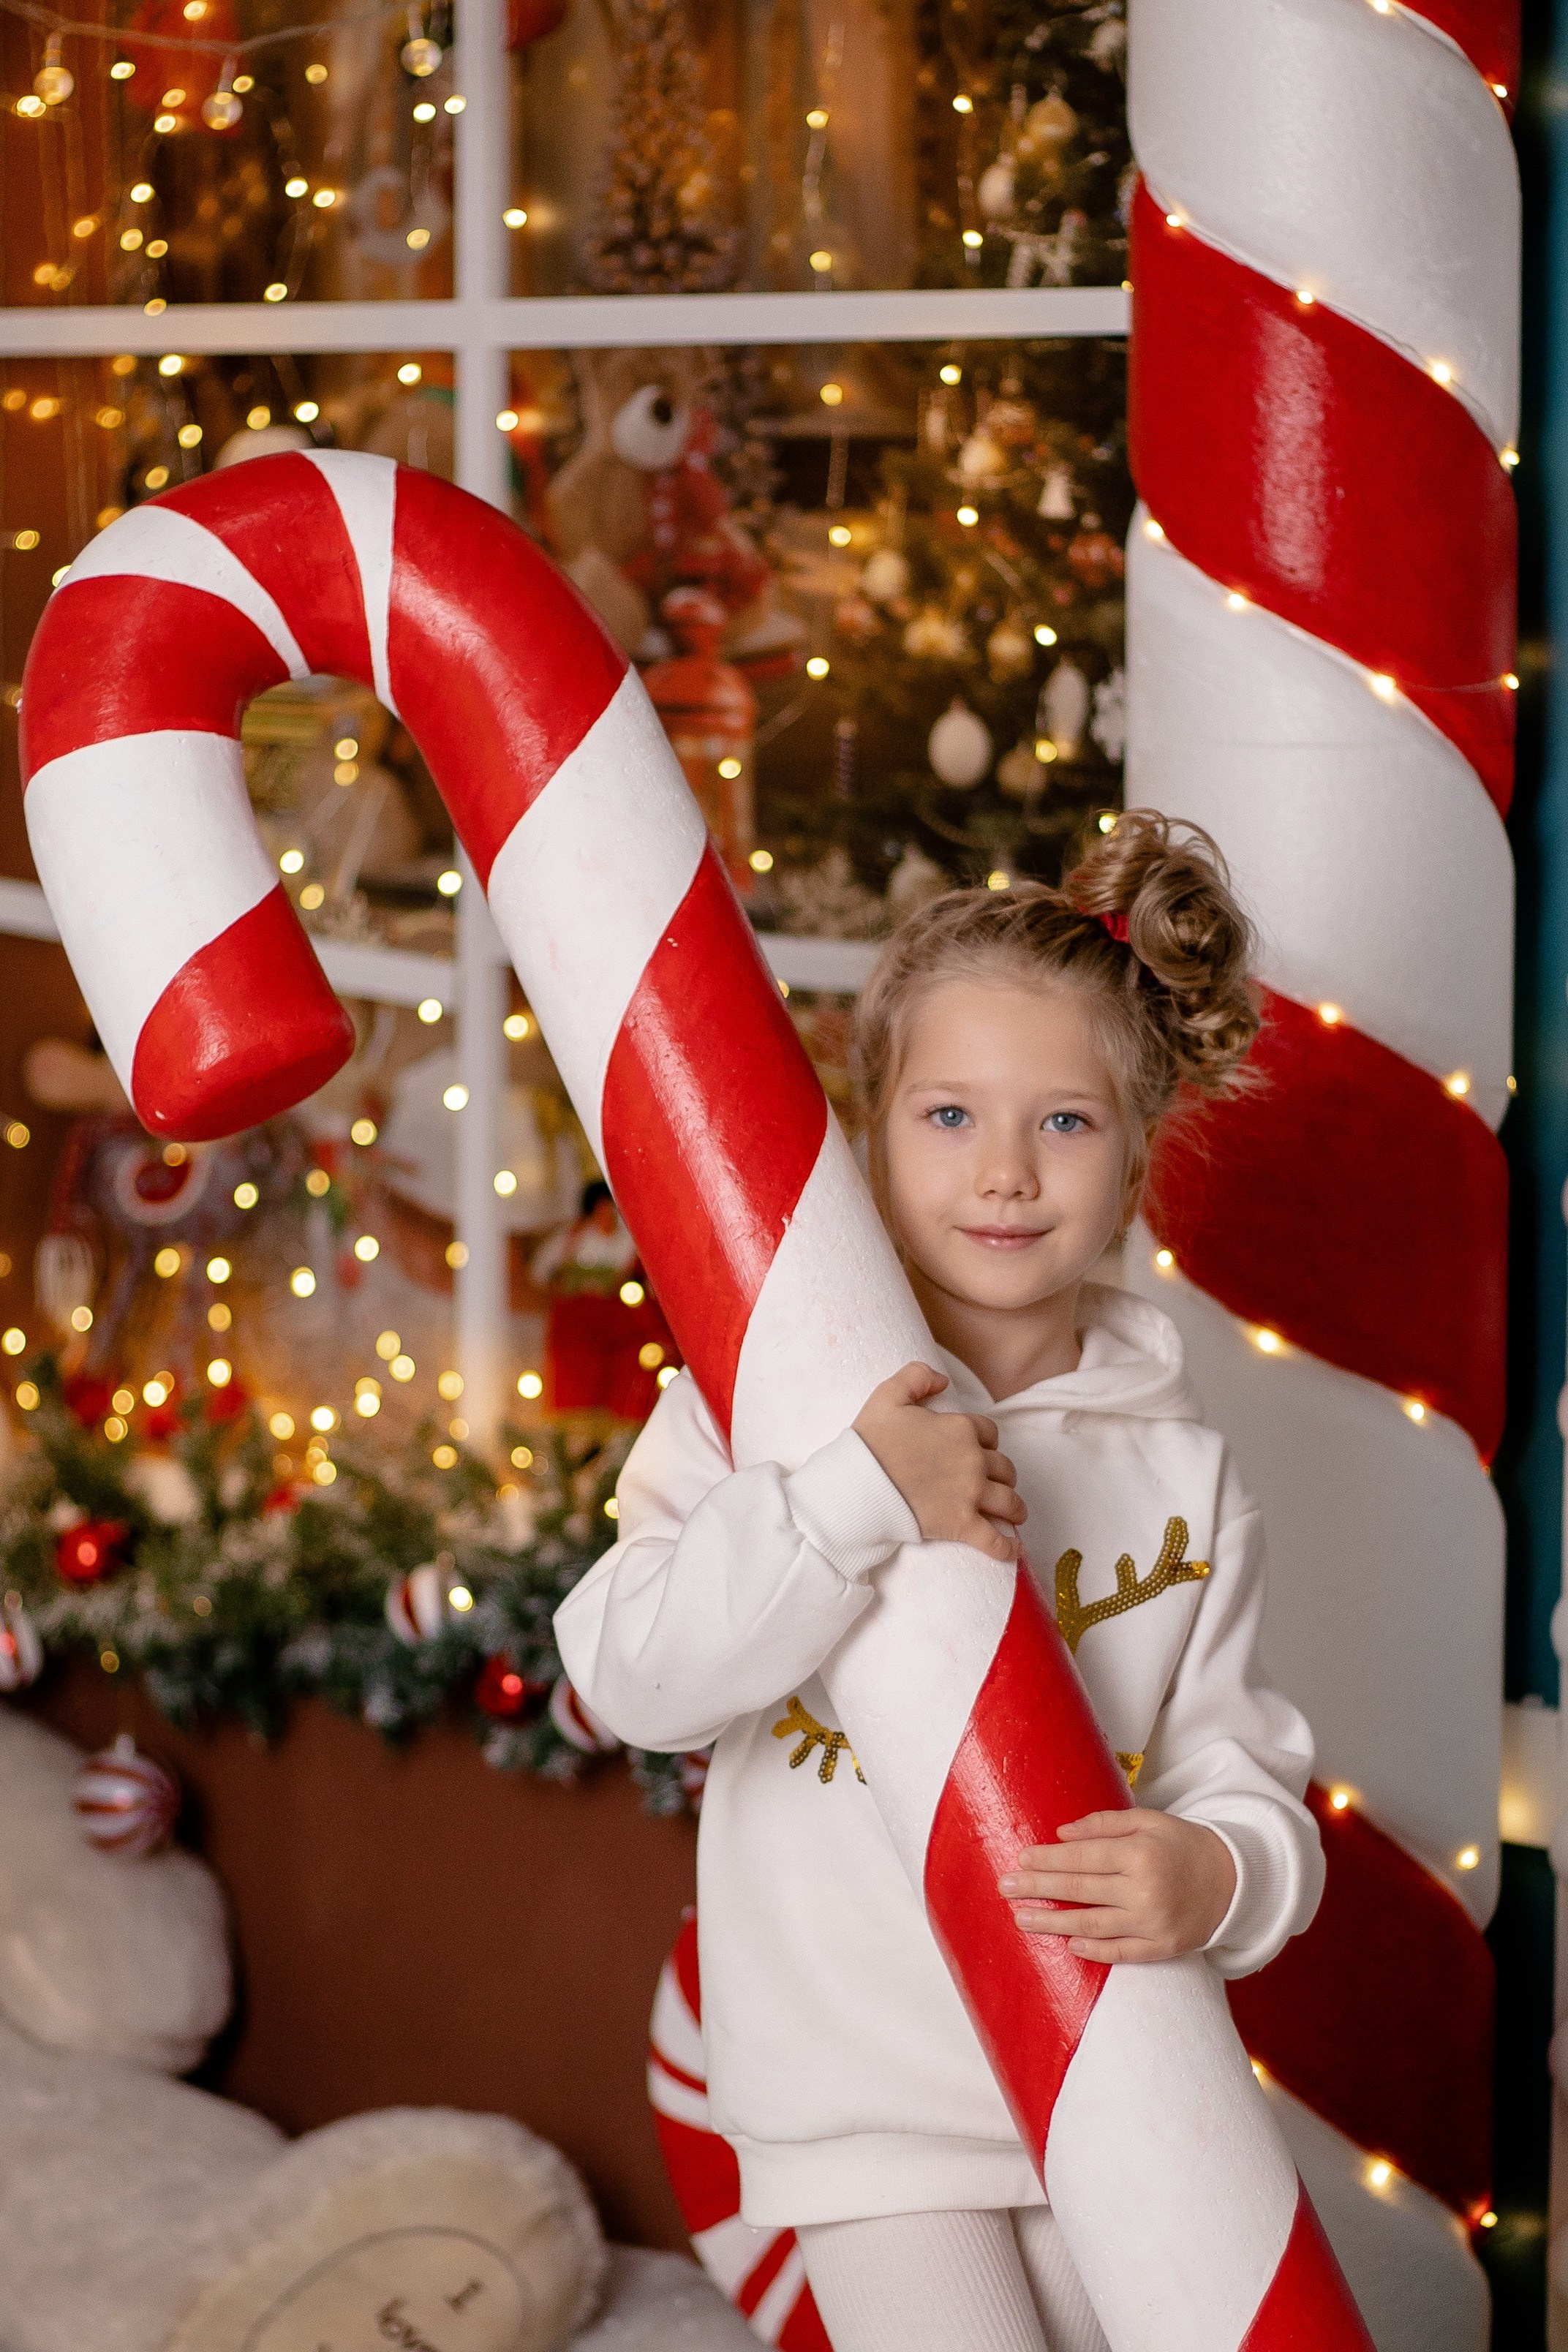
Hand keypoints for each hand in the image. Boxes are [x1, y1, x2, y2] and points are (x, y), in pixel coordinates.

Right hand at [852, 1362, 1025, 1563]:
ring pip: (1008, 1501)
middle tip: (995, 1483)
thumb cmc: (870, 1441)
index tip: (979, 1449)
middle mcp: (973, 1460)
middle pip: (1004, 1467)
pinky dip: (1007, 1548)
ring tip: (1014, 1515)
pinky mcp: (961, 1525)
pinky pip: (995, 1540)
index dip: (985, 1440)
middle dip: (1002, 1475)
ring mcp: (970, 1494)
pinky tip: (1013, 1550)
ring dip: (1015, 1508)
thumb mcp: (888, 1395)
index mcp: (960, 1429)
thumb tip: (942, 1379)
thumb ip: (916, 1376)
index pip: (989, 1432)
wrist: (858, 1484)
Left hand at [997, 1808, 1235, 1962]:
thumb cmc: (1183, 1845)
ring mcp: (1153, 1923)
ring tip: (1022, 1918)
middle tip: (1005, 1887)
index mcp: (1141, 1853)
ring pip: (1092, 1926)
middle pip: (1079, 1890)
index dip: (1048, 1859)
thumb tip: (1061, 1834)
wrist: (1233, 1881)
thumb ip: (1104, 1825)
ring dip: (1053, 1923)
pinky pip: (1120, 1953)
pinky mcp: (1162, 1948)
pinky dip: (1092, 1950)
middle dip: (1038, 1888)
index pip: (1082, 1857)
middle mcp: (1145, 1890)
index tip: (1020, 1859)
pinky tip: (1067, 1944)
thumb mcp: (1148, 1820)